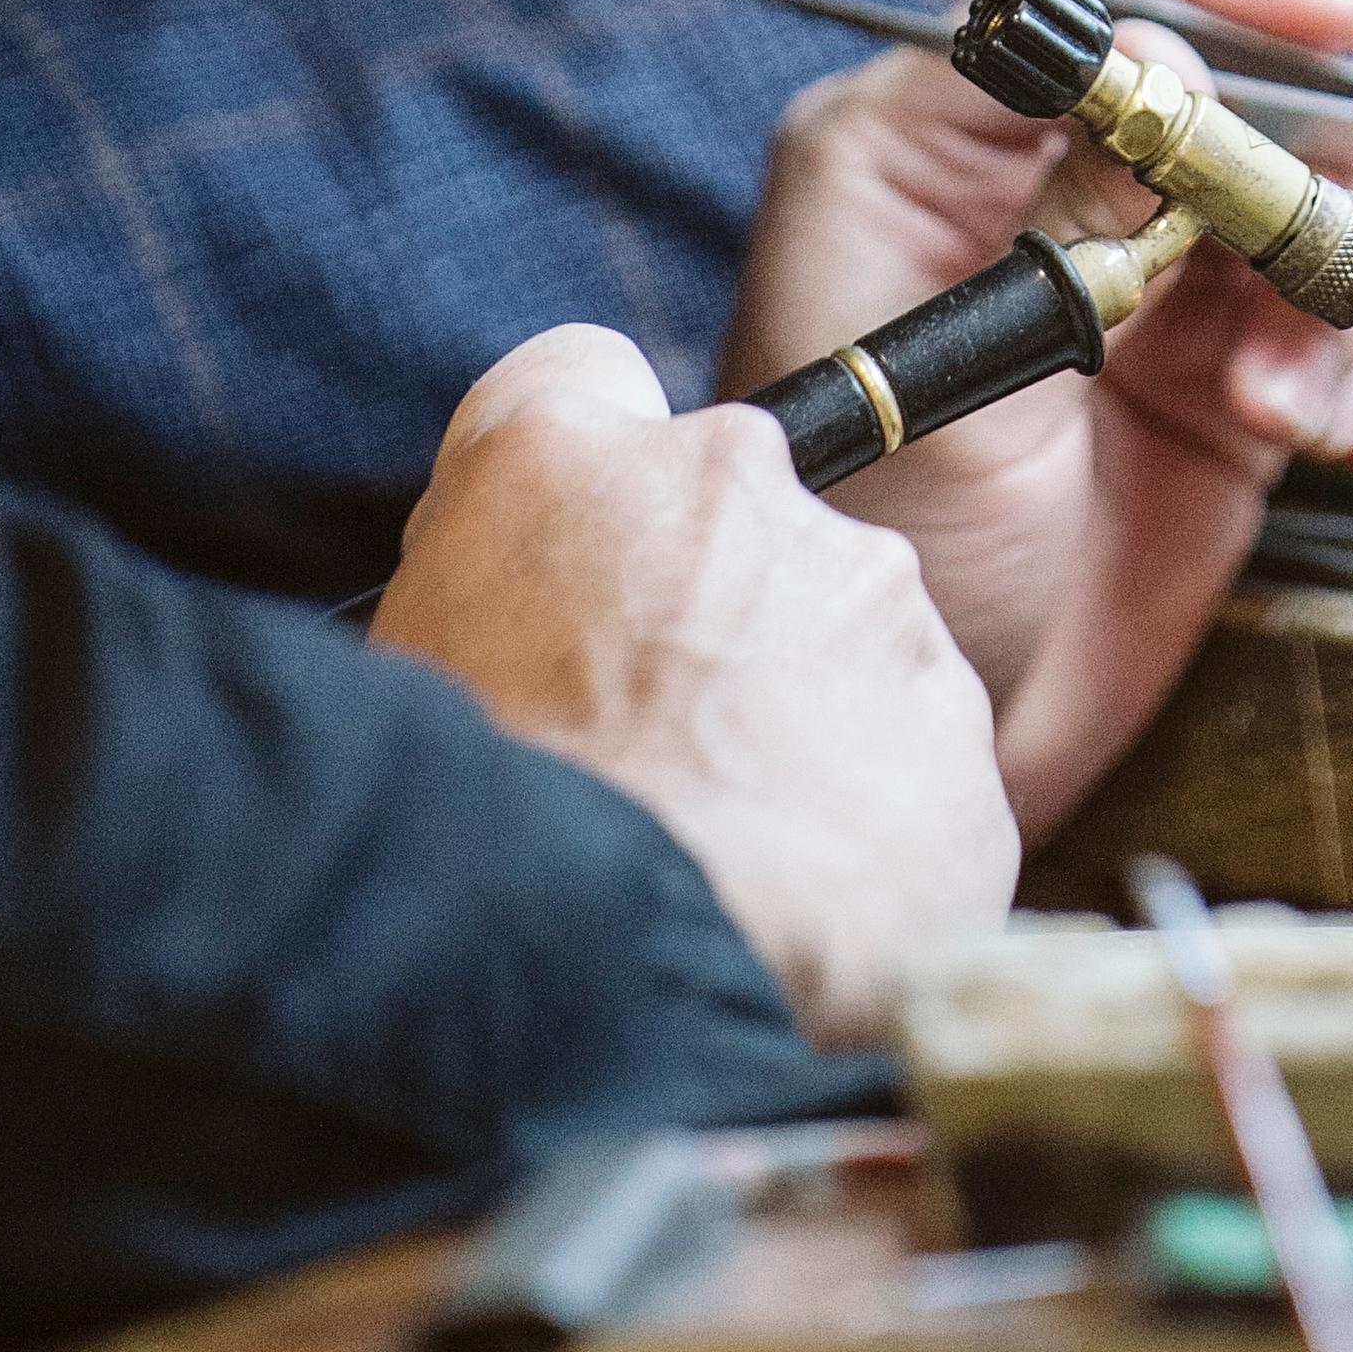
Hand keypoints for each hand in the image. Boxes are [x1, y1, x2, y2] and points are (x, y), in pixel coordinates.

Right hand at [369, 324, 1015, 1042]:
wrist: (621, 973)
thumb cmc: (480, 835)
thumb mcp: (401, 667)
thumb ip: (478, 578)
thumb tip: (524, 587)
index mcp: (559, 461)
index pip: (581, 378)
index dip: (587, 469)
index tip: (592, 551)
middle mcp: (729, 482)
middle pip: (732, 516)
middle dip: (707, 612)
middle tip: (652, 748)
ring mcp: (862, 588)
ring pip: (839, 631)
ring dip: (798, 715)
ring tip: (724, 844)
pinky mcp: (951, 707)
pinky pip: (913, 753)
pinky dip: (872, 815)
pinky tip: (802, 895)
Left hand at [719, 0, 1352, 835]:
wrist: (930, 748)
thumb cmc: (879, 565)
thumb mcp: (959, 372)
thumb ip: (1063, 215)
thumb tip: (1163, 53)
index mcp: (918, 152)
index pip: (1073, 17)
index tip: (1335, 17)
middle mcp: (1034, 194)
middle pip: (1215, 91)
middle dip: (1292, 155)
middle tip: (1328, 229)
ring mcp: (1140, 282)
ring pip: (1295, 197)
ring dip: (1320, 276)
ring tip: (1271, 396)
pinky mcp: (1222, 376)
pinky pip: (1331, 316)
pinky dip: (1340, 359)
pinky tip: (1287, 429)